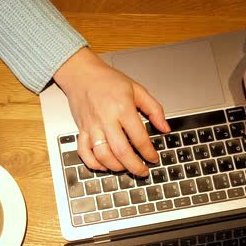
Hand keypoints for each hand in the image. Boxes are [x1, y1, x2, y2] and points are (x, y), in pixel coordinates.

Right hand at [53, 48, 169, 176]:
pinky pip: (83, 152)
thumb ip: (154, 109)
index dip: (148, 152)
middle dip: (134, 166)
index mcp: (122, 108)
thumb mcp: (137, 89)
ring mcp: (91, 126)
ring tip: (125, 168)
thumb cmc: (108, 80)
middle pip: (121, 151)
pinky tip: (103, 165)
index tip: (153, 158)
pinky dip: (93, 163)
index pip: (139, 137)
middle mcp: (106, 119)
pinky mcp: (81, 130)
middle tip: (143, 171)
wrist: (81, 74)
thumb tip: (165, 127)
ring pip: (102, 155)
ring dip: (115, 167)